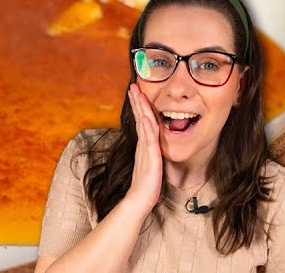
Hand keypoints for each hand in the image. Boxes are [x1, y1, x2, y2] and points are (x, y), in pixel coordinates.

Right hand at [125, 83, 161, 212]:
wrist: (140, 198)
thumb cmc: (146, 184)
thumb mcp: (148, 164)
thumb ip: (149, 152)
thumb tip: (149, 145)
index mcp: (144, 144)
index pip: (141, 120)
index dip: (139, 106)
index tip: (136, 92)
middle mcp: (143, 144)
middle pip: (140, 118)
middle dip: (137, 101)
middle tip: (133, 86)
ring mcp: (146, 149)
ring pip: (144, 124)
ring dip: (141, 108)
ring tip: (138, 94)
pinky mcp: (151, 157)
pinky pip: (150, 140)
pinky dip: (149, 127)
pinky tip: (148, 118)